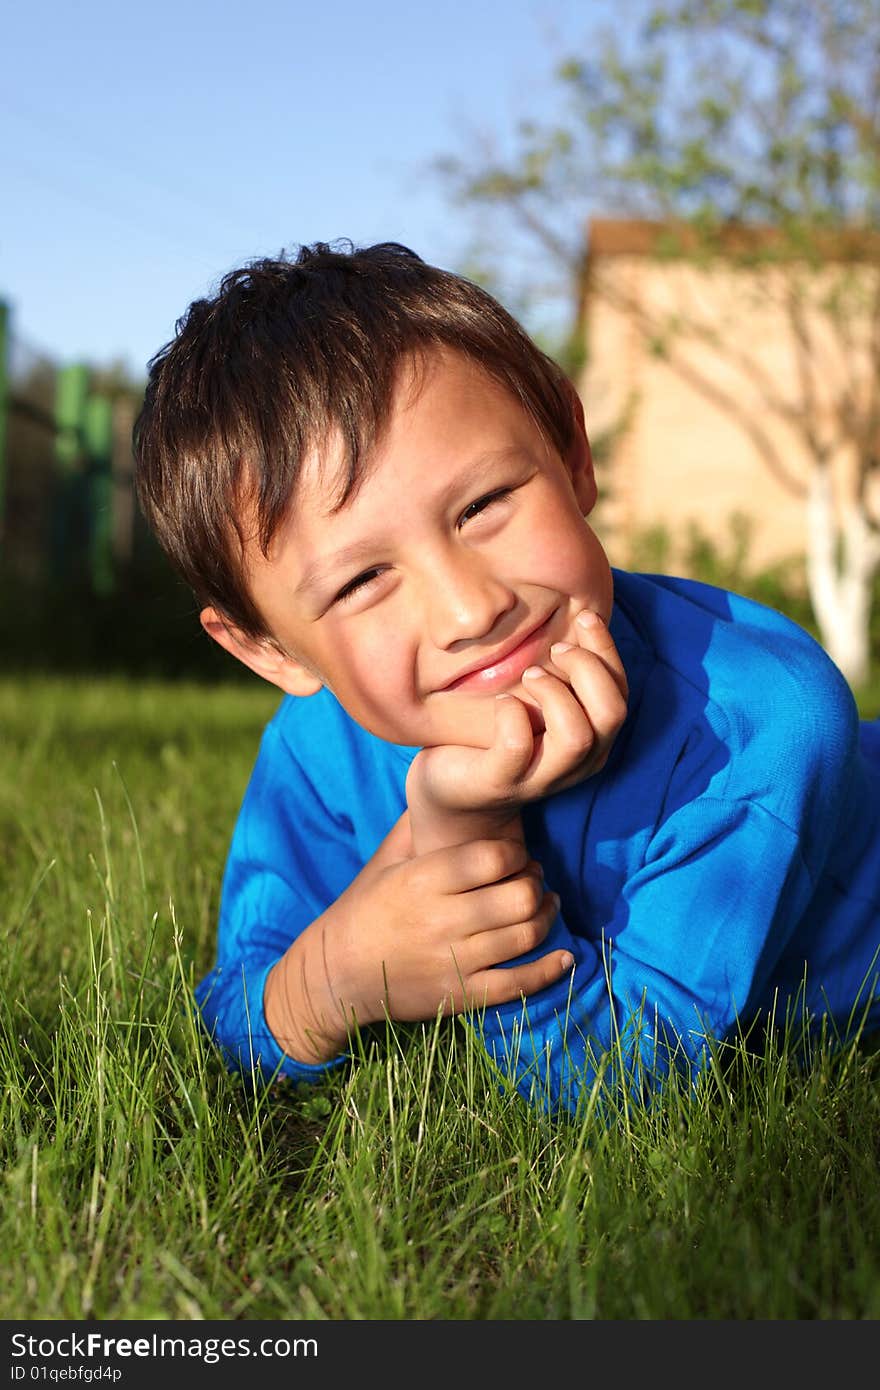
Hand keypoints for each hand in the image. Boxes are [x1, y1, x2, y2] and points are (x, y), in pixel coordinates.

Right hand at [264, 829, 571, 1062]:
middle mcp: (441, 919)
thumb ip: (419, 825)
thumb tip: (444, 776)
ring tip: (545, 907)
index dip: (517, 853)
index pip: (493, 857)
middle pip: (519, 896)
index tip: (516, 855)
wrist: (337, 973)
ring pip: (526, 935)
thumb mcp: (387, 860)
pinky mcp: (461, 997)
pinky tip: (565, 957)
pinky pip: (519, 984)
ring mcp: (453, 961)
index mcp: (423, 879)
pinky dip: (550, 970)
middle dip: (536, 884)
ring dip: (547, 918)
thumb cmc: (367, 907)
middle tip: (533, 881)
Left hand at [407, 609, 627, 838]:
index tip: (582, 616)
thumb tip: (574, 610)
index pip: (620, 691)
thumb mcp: (536, 699)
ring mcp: (540, 776)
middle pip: (613, 713)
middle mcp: (577, 762)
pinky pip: (517, 745)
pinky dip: (511, 714)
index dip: (607, 650)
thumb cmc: (497, 733)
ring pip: (576, 736)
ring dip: (554, 693)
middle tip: (554, 650)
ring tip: (528, 674)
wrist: (452, 792)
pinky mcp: (500, 782)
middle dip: (588, 669)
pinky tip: (501, 701)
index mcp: (593, 738)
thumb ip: (560, 671)